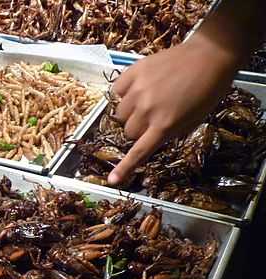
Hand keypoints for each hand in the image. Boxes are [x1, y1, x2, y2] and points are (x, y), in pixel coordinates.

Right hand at [108, 34, 238, 184]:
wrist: (210, 55)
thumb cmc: (207, 91)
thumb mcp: (192, 120)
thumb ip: (169, 133)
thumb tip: (150, 141)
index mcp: (164, 125)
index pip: (139, 151)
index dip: (124, 167)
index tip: (111, 180)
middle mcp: (147, 110)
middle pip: (128, 132)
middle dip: (137, 129)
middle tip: (151, 118)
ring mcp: (137, 90)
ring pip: (119, 114)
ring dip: (129, 112)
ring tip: (145, 101)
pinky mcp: (132, 73)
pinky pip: (116, 92)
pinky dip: (122, 94)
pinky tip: (135, 90)